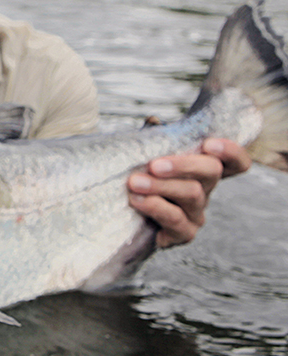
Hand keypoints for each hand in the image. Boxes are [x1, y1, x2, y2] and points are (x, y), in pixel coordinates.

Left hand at [127, 138, 251, 247]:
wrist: (121, 216)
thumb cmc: (139, 178)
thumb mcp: (146, 155)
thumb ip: (153, 138)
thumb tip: (154, 122)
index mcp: (201, 170)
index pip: (234, 161)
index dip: (231, 152)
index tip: (208, 144)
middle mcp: (205, 190)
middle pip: (211, 172)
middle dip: (182, 165)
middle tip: (154, 165)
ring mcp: (196, 213)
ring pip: (191, 194)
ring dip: (160, 186)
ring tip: (134, 183)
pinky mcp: (183, 233)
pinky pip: (176, 219)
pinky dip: (155, 207)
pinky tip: (136, 201)